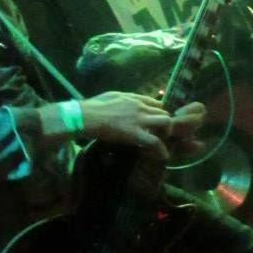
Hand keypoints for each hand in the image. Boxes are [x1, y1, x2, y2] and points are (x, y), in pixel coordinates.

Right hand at [80, 92, 205, 159]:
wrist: (86, 116)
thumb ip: (123, 100)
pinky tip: (163, 156)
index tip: (156, 122)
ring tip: (163, 142)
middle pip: (163, 112)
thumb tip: (125, 104)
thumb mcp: (112, 96)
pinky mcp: (135, 133)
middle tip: (161, 134)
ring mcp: (139, 119)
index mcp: (134, 98)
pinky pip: (155, 141)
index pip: (156, 103)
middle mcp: (140, 107)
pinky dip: (161, 149)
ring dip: (166, 132)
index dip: (158, 113)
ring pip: (165, 122)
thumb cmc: (93, 107)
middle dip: (165, 123)